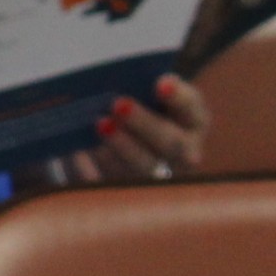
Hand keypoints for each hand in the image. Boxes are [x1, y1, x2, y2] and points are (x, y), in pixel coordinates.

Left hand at [42, 75, 205, 188]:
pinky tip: (81, 152)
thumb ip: (135, 88)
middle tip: (119, 104)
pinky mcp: (131, 194)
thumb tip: (109, 81)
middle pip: (170, 142)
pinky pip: (116, 185)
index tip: (160, 83)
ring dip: (123, 146)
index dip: (180, 97)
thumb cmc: (133, 110)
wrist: (116, 147)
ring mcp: (161, 177)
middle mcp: (185, 152)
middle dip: (145, 123)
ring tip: (101, 124)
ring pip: (146, 166)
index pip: (193, 109)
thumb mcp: (140, 97)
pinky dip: (99, 169)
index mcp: (192, 121)